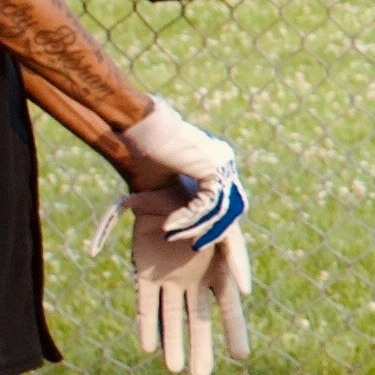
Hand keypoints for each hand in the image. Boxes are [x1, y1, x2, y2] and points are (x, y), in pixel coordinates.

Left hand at [109, 180, 253, 374]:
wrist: (160, 182)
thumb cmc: (197, 198)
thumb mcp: (219, 222)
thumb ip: (233, 253)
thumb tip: (244, 290)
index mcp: (217, 267)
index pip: (228, 306)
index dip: (233, 331)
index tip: (241, 356)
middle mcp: (194, 277)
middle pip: (200, 320)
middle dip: (202, 347)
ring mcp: (169, 278)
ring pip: (173, 318)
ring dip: (174, 344)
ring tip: (176, 370)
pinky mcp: (143, 274)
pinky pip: (146, 305)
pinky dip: (147, 326)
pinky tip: (147, 347)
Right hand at [115, 100, 245, 252]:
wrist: (140, 128)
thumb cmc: (146, 152)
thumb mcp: (166, 183)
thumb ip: (180, 200)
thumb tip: (176, 227)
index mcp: (219, 163)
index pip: (229, 202)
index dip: (216, 224)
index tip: (200, 243)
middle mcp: (225, 163)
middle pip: (234, 208)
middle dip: (217, 232)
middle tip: (196, 247)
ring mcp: (222, 164)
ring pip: (221, 210)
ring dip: (196, 228)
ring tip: (172, 234)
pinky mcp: (213, 168)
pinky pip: (208, 204)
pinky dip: (188, 218)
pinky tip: (170, 225)